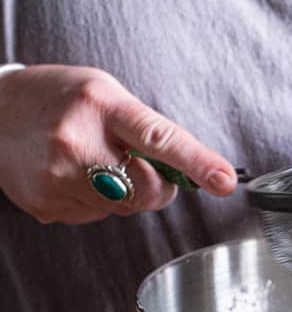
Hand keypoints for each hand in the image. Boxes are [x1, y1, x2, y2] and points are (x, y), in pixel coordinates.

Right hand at [0, 64, 236, 223]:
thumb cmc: (59, 99)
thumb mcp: (106, 95)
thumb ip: (148, 130)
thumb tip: (191, 172)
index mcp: (101, 106)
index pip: (158, 137)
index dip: (197, 162)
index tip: (224, 181)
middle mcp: (77, 143)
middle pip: (149, 191)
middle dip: (157, 186)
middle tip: (138, 164)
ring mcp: (57, 178)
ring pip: (125, 208)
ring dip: (123, 192)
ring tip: (93, 162)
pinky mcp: (47, 205)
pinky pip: (97, 217)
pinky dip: (95, 202)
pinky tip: (73, 175)